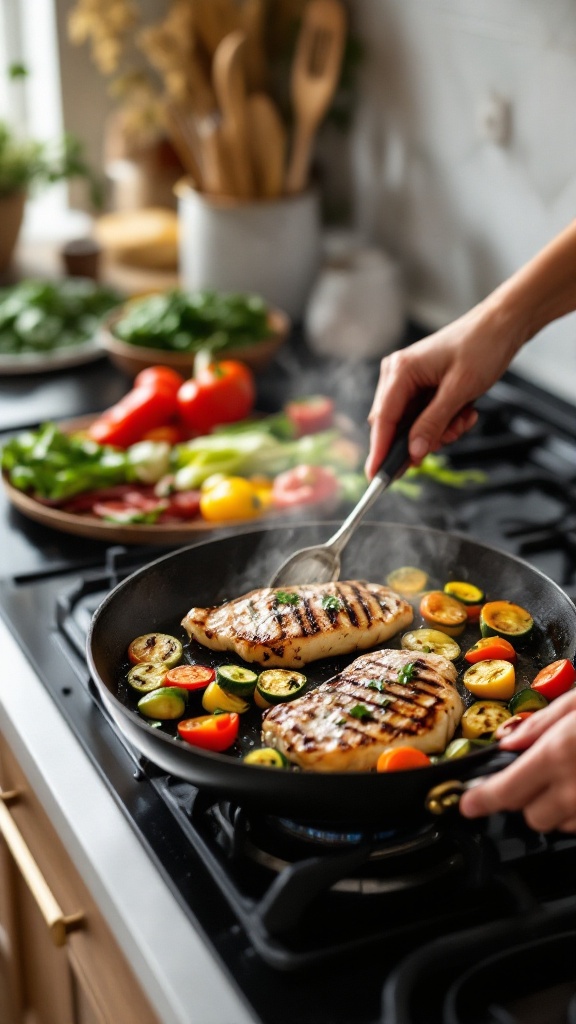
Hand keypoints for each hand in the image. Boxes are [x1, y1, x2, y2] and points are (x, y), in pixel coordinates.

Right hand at [365, 302, 521, 477]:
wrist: (502, 325)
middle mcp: (397, 375)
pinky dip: (444, 422)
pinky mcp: (421, 386)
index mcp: (400, 371)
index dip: (379, 451)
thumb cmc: (482, 347)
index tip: (376, 478)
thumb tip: (413, 454)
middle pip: (394, 425)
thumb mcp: (460, 390)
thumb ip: (433, 423)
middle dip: (421, 439)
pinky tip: (464, 413)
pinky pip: (424, 417)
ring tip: (464, 418)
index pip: (382, 420)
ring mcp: (408, 381)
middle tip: (448, 438)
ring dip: (438, 431)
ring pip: (412, 425)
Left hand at [459, 689, 575, 832]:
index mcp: (557, 754)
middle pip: (529, 816)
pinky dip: (575, 811)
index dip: (481, 799)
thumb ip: (539, 724)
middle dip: (525, 798)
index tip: (468, 804)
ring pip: (557, 824)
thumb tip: (508, 741)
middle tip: (536, 772)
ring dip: (554, 806)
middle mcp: (573, 790)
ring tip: (568, 775)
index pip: (505, 790)